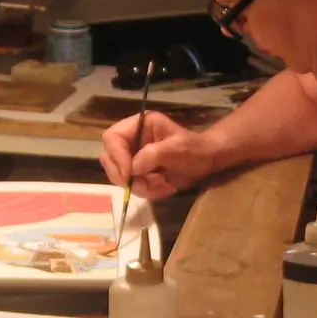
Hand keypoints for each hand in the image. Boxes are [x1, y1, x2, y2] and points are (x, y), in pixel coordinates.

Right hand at [100, 111, 217, 199]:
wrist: (207, 162)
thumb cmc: (195, 149)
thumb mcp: (177, 148)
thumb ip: (153, 154)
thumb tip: (132, 169)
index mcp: (138, 125)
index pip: (111, 138)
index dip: (117, 156)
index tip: (130, 174)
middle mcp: (131, 140)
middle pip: (109, 159)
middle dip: (125, 176)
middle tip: (144, 185)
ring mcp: (133, 157)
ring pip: (119, 176)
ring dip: (139, 187)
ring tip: (162, 186)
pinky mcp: (139, 173)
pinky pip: (132, 187)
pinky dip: (147, 192)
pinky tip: (165, 188)